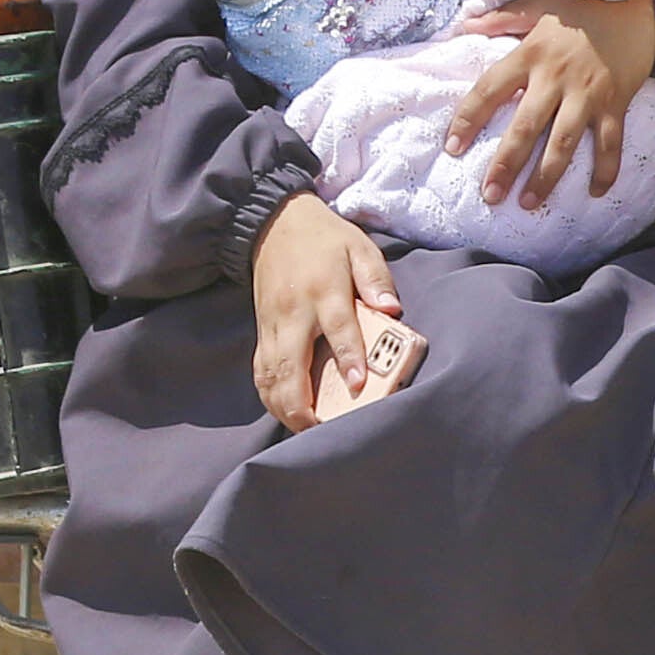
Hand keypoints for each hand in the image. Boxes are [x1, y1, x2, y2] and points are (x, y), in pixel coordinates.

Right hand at [249, 194, 416, 428]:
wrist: (274, 224)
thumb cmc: (325, 240)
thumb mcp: (359, 247)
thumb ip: (376, 279)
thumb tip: (393, 309)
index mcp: (324, 290)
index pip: (337, 328)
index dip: (349, 357)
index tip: (359, 384)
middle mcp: (294, 312)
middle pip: (290, 365)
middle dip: (303, 403)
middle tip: (322, 430)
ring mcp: (272, 325)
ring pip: (270, 376)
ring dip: (284, 407)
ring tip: (305, 430)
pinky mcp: (261, 332)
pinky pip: (261, 371)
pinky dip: (270, 396)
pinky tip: (286, 413)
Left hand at [446, 0, 654, 207]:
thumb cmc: (583, 3)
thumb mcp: (538, 4)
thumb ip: (501, 19)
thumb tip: (464, 27)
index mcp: (530, 54)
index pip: (488, 90)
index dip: (468, 120)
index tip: (452, 147)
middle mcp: (555, 78)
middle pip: (524, 127)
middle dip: (505, 164)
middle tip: (490, 195)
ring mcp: (587, 93)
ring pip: (563, 143)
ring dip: (545, 177)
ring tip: (529, 203)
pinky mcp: (616, 102)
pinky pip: (610, 143)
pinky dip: (605, 170)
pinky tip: (596, 193)